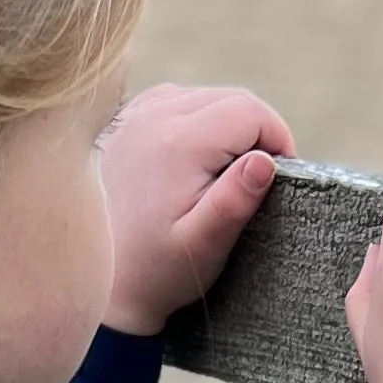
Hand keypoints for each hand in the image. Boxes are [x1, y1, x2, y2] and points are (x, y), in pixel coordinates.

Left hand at [99, 82, 295, 335]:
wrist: (103, 285)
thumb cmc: (158, 271)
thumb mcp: (203, 245)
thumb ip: (235, 201)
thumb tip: (264, 160)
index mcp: (178, 143)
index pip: (251, 112)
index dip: (278, 138)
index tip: (280, 175)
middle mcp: (153, 117)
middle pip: (230, 98)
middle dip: (257, 131)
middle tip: (258, 176)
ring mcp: (133, 117)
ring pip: (203, 97)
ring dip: (226, 125)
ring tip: (226, 171)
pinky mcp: (122, 124)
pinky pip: (173, 101)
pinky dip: (195, 120)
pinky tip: (195, 157)